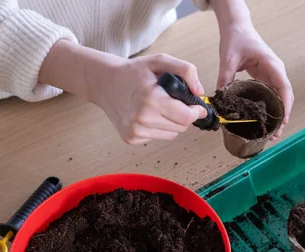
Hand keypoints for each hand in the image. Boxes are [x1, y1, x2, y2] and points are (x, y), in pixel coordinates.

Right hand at [39, 41, 206, 144]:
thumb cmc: (134, 72)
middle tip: (175, 103)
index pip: (185, 117)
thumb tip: (199, 92)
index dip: (196, 112)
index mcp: (151, 99)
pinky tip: (147, 115)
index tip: (198, 107)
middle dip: (184, 116)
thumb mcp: (160, 61)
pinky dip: (158, 128)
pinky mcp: (131, 138)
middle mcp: (141, 118)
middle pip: (181, 127)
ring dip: (172, 123)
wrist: (105, 82)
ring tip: (159, 107)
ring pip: (171, 134)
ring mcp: (135, 131)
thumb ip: (186, 70)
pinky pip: (157, 137)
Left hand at [217, 23, 293, 139]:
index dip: (285, 106)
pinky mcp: (265, 78)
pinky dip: (269, 109)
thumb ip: (225, 77)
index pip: (284, 88)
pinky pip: (270, 96)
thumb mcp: (228, 58)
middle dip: (282, 117)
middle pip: (284, 97)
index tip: (282, 121)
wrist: (237, 27)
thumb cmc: (236, 38)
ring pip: (279, 98)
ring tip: (271, 133)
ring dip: (277, 115)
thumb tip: (219, 98)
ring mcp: (271, 75)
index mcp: (272, 65)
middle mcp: (275, 71)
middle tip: (275, 135)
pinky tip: (263, 121)